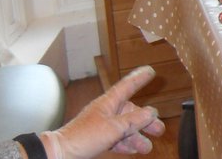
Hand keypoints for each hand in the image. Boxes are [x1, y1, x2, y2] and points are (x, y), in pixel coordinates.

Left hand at [40, 66, 166, 157]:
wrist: (62, 152)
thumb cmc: (84, 136)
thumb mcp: (114, 127)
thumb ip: (134, 120)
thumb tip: (151, 112)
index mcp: (109, 102)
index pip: (128, 86)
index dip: (139, 78)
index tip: (150, 71)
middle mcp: (106, 111)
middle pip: (130, 112)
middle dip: (145, 121)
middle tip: (159, 128)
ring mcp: (101, 125)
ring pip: (124, 128)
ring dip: (137, 137)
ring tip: (148, 146)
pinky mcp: (97, 138)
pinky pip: (116, 138)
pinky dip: (125, 144)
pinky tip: (133, 150)